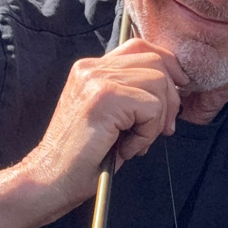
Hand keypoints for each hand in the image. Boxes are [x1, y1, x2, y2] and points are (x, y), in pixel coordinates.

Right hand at [21, 37, 189, 216]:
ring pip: (158, 84)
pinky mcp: (104, 98)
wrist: (50, 180)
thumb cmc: (83, 158)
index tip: (176, 94)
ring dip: (157, 120)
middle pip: (155, 61)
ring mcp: (96, 79)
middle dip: (170, 98)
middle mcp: (92, 67)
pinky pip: (151, 107)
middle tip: (163, 129)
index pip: (141, 47)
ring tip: (137, 142)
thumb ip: (133, 95)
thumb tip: (175, 88)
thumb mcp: (112, 118)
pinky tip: (127, 149)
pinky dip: (147, 133)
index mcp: (92, 68)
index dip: (168, 67)